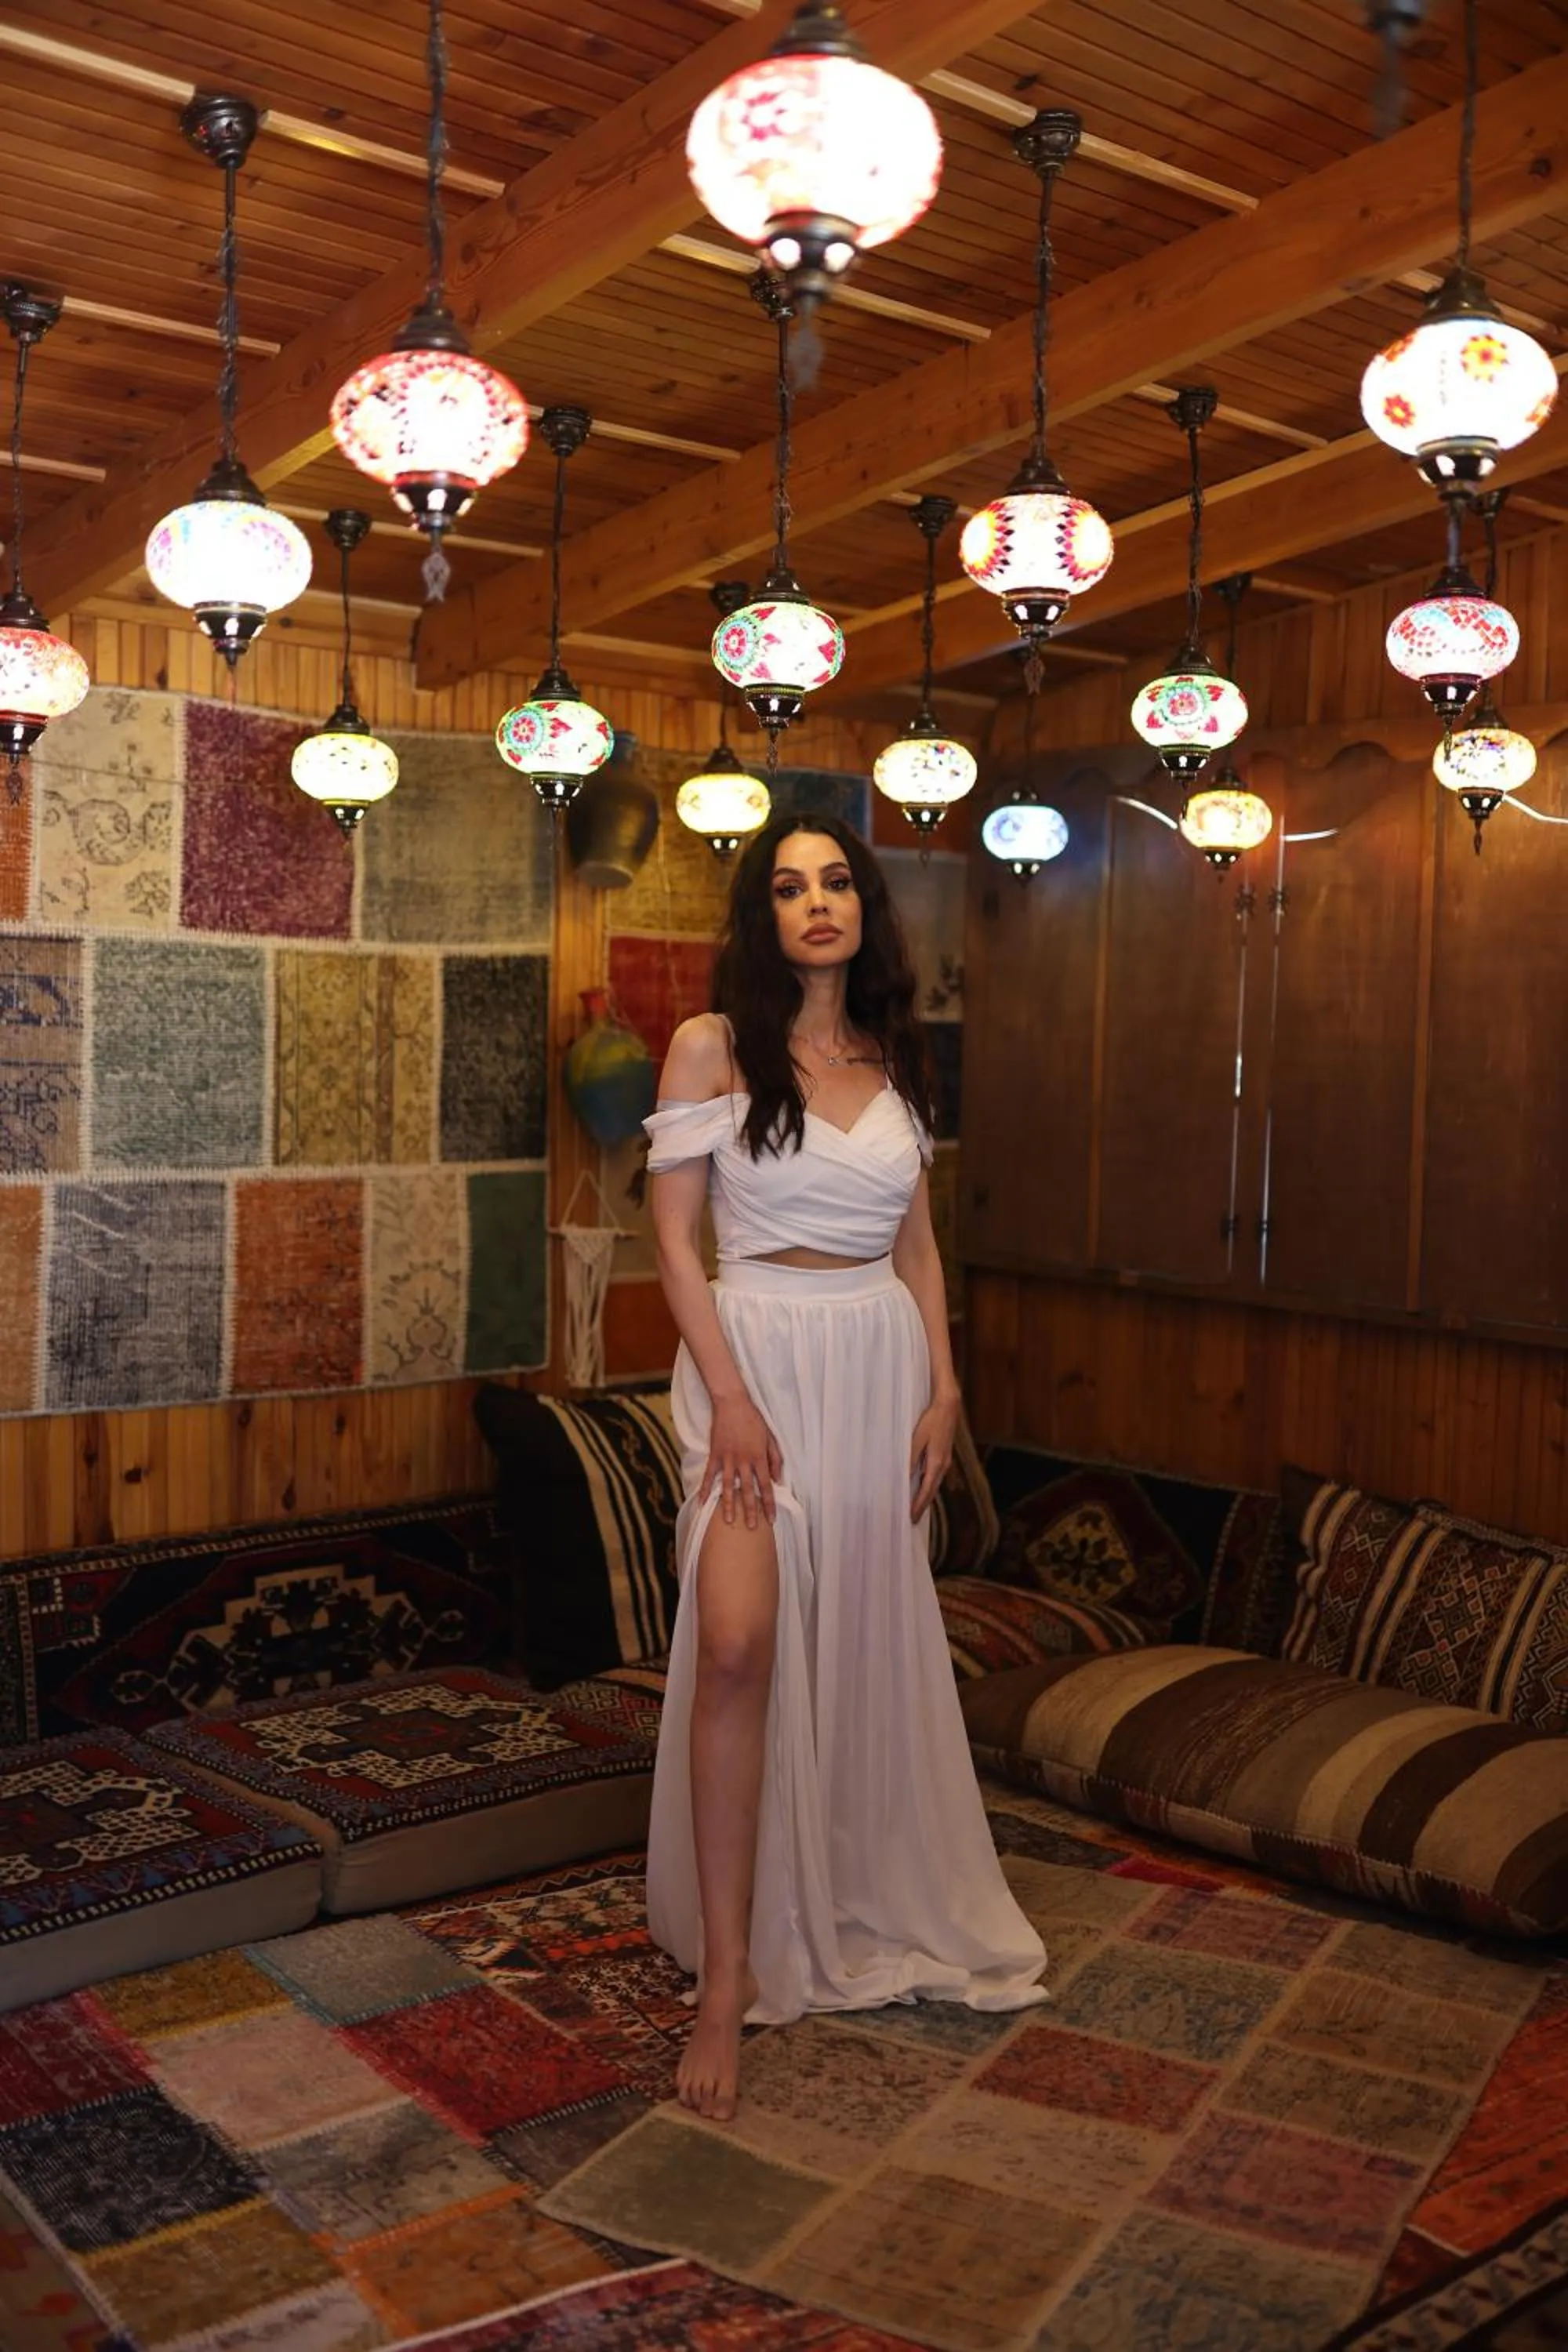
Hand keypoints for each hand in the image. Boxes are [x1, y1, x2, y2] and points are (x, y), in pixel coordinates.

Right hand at [701, 1393, 782, 1529]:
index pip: (766, 1485)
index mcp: (759, 1457)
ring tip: (729, 1521)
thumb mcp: (770, 1437)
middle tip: (752, 1528)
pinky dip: (705, 1489)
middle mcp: (744, 1461)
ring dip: (729, 1505)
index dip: (769, 1503)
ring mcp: (727, 1459)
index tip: (771, 1519)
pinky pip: (709, 1475)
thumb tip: (778, 1479)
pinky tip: (701, 1502)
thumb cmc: (754, 1419)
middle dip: (750, 1510)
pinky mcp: (714, 1454)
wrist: (732, 1403)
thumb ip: (775, 1459)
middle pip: (748, 1490)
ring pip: (728, 1486)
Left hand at [910, 1391, 958, 1523]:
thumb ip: (911, 1459)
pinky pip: (936, 1476)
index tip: (911, 1518)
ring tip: (917, 1508)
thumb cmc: (931, 1422)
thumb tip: (904, 1476)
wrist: (949, 1407)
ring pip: (935, 1484)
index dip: (918, 1505)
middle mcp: (943, 1466)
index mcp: (936, 1464)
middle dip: (923, 1506)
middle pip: (932, 1491)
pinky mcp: (944, 1455)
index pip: (926, 1491)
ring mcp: (945, 1461)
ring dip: (926, 1497)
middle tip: (913, 1519)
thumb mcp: (917, 1440)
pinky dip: (929, 1486)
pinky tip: (922, 1487)